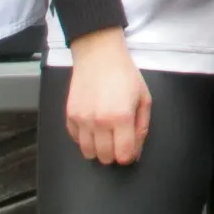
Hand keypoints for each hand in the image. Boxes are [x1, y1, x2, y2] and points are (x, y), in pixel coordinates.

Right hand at [65, 28, 150, 164]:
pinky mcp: (70, 116)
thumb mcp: (144, 97)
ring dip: (98, 149)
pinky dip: (85, 138)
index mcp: (121, 117)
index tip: (130, 148)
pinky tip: (93, 126)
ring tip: (106, 134)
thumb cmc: (125, 74)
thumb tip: (136, 152)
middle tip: (119, 139)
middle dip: (114, 153)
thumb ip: (142, 127)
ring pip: (88, 153)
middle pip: (105, 157)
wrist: (99, 55)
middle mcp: (99, 122)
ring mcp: (82, 120)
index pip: (123, 155)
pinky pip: (76, 140)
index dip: (128, 156)